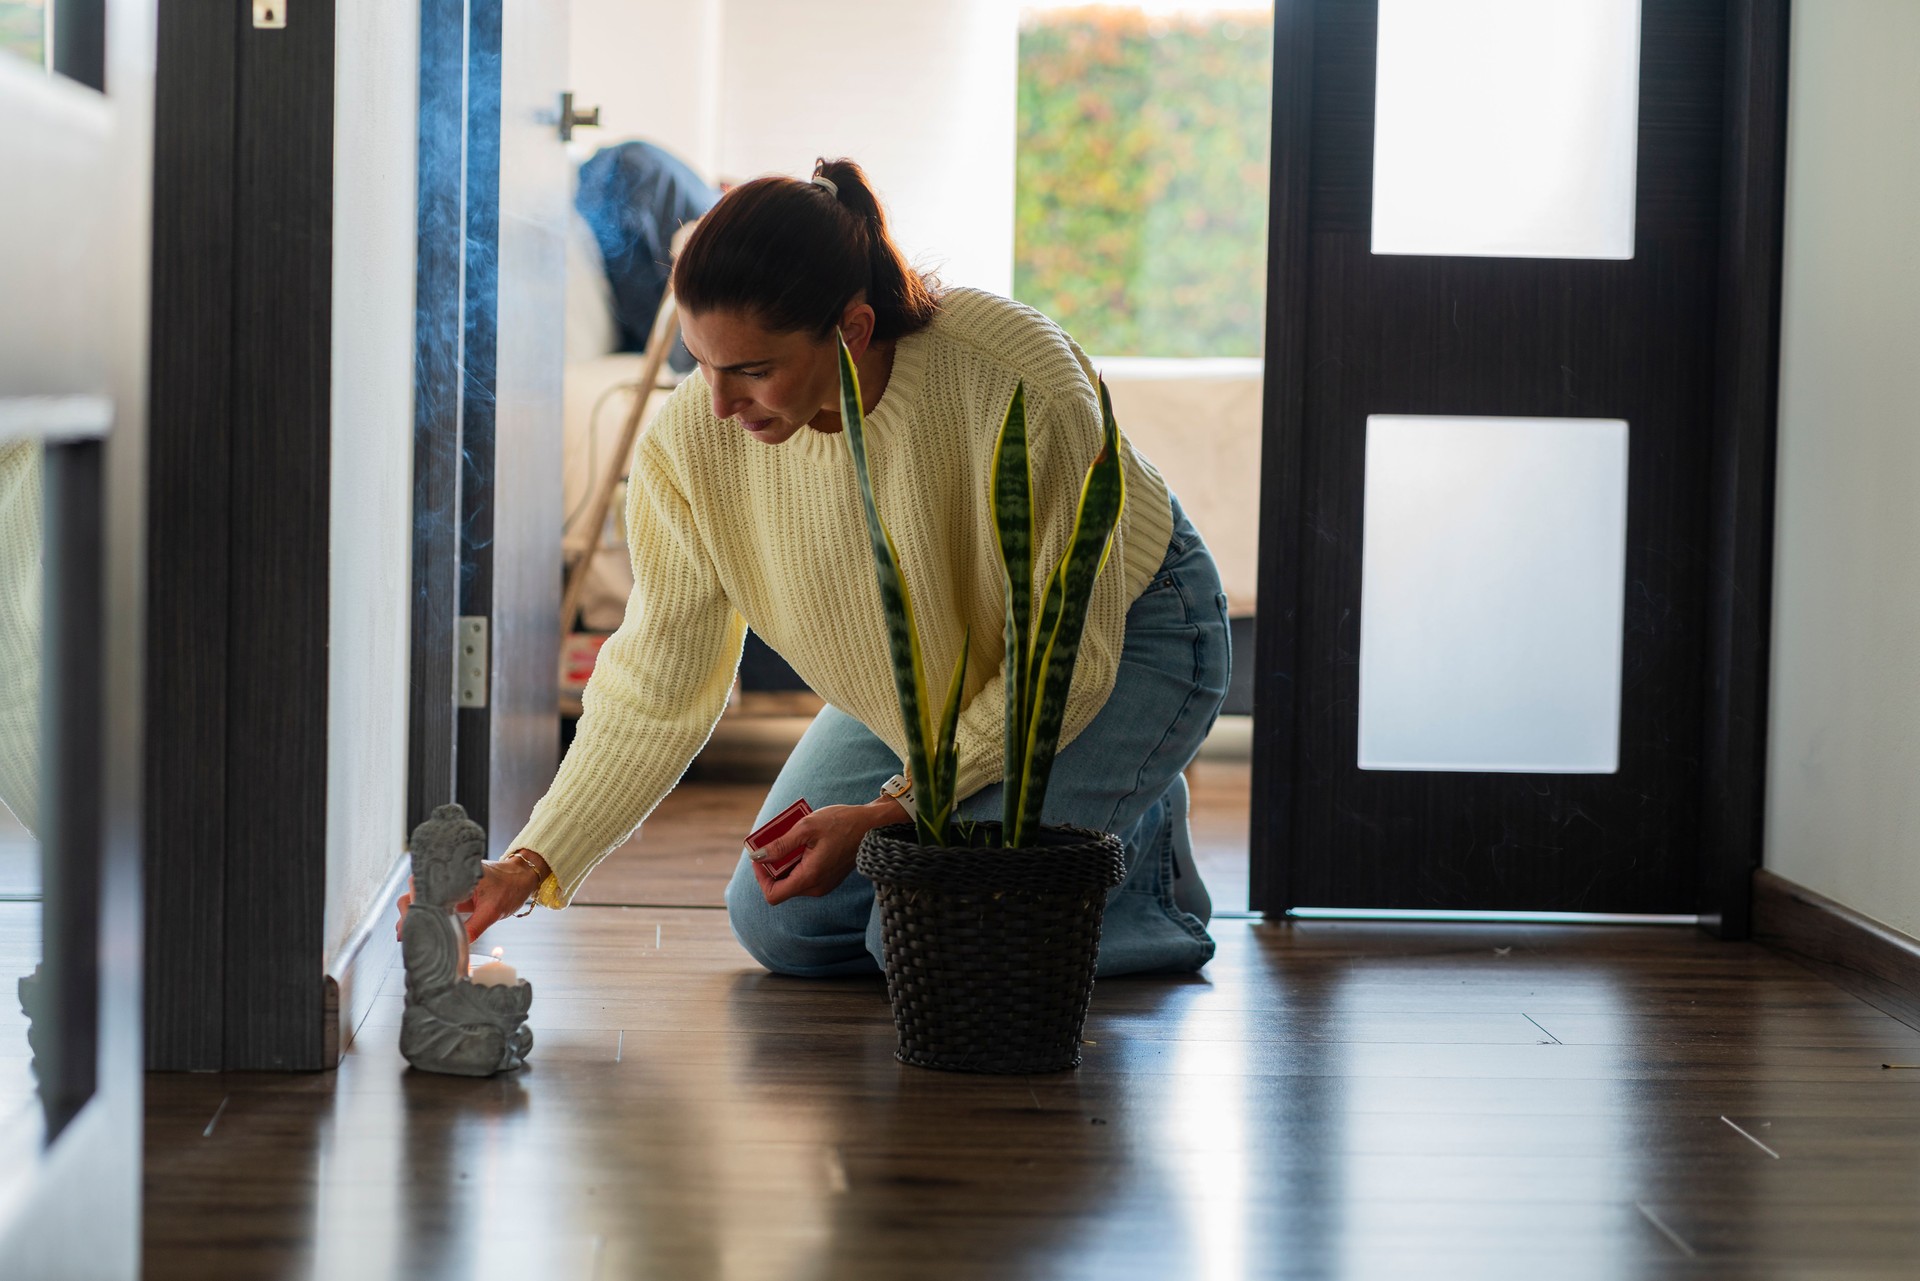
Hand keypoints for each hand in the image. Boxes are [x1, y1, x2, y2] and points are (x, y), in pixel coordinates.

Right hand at [394, 851, 549, 943]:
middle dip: (407, 913)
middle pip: (415, 893)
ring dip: (416, 915)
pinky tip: (424, 931)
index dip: (411, 904)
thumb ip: (474, 928)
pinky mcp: (454, 895)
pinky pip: (435, 904)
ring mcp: (449, 886)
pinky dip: (428, 916)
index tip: (408, 923)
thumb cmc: (510, 886)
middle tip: (405, 935)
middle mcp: (447, 878)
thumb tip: (457, 947)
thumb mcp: (493, 910)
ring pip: (423, 899)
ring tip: (409, 936)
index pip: (421, 886)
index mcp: (453, 875)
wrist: (523, 877)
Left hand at [752, 799, 902, 904]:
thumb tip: (757, 856)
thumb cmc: (841, 823)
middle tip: (774, 838)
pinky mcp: (827, 878)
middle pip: (781, 885)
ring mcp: (823, 884)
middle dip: (773, 863)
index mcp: (810, 877)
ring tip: (791, 836)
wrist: (872, 825)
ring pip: (792, 878)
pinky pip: (804, 874)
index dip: (761, 877)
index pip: (773, 894)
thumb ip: (780, 844)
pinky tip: (804, 841)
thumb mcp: (806, 827)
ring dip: (785, 860)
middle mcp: (816, 887)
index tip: (761, 855)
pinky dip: (797, 860)